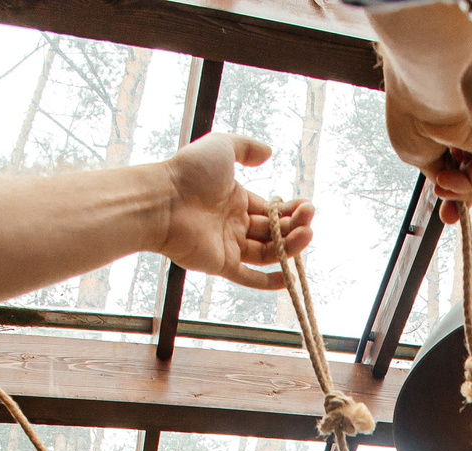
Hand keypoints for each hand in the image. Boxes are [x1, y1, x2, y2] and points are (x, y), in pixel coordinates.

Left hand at [155, 134, 314, 290]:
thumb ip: (246, 148)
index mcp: (235, 199)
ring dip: (290, 246)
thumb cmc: (189, 172)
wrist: (162, 200)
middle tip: (309, 217)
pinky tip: (289, 278)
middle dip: (294, 225)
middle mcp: (233, 224)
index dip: (289, 210)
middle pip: (272, 231)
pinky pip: (248, 277)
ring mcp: (227, 245)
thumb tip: (269, 153)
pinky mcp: (220, 264)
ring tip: (307, 234)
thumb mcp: (221, 146)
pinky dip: (269, 282)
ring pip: (267, 253)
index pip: (270, 210)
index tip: (306, 206)